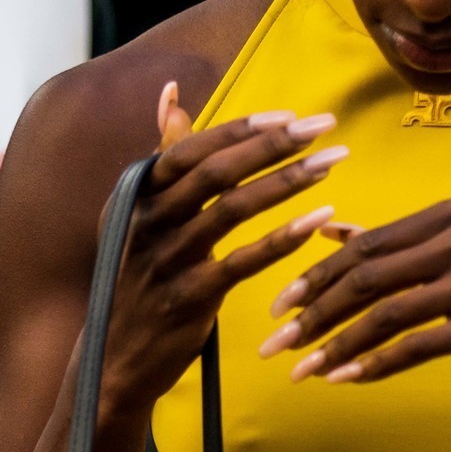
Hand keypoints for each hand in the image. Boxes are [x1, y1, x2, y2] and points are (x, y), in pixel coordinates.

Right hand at [98, 84, 348, 421]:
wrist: (117, 358)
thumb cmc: (141, 277)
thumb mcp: (140, 213)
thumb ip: (164, 155)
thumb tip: (173, 93)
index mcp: (138, 194)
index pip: (192, 148)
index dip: (241, 129)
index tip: (289, 115)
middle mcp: (148, 220)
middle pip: (217, 171)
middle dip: (273, 144)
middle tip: (322, 125)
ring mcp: (168, 259)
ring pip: (234, 209)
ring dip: (288, 181)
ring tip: (332, 162)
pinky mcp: (191, 298)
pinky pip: (244, 261)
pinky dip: (284, 238)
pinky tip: (320, 220)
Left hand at [253, 196, 450, 384]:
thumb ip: (406, 240)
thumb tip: (335, 235)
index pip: (367, 244)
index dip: (316, 275)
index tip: (280, 303)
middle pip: (367, 276)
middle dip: (311, 311)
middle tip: (274, 341)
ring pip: (386, 313)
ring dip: (336, 345)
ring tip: (302, 371)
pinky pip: (421, 346)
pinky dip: (379, 364)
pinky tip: (350, 380)